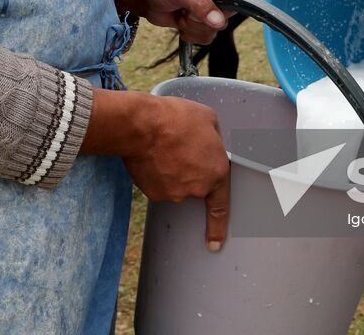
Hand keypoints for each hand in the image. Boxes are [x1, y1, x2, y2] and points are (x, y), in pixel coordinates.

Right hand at [83, 90, 229, 250]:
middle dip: (188, 169)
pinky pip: (157, 183)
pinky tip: (152, 154)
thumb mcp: (208, 119)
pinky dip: (155, 172)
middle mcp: (196, 189)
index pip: (221, 206)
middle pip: (194, 184)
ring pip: (174, 184)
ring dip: (171, 169)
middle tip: (179, 145)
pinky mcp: (152, 193)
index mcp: (217, 173)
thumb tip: (210, 143)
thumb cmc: (178, 118)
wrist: (143, 126)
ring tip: (164, 145)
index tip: (215, 244)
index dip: (218, 226)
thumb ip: (214, 138)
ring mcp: (173, 193)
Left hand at [114, 0, 229, 44]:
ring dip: (193, 28)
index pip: (230, 0)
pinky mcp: (202, 20)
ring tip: (180, 14)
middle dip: (199, 20)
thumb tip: (219, 22)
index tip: (195, 11)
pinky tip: (180, 22)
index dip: (216, 11)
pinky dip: (191, 35)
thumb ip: (199, 5)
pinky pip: (206, 37)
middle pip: (223, 19)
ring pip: (214, 30)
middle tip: (183, 10)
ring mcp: (210, 7)